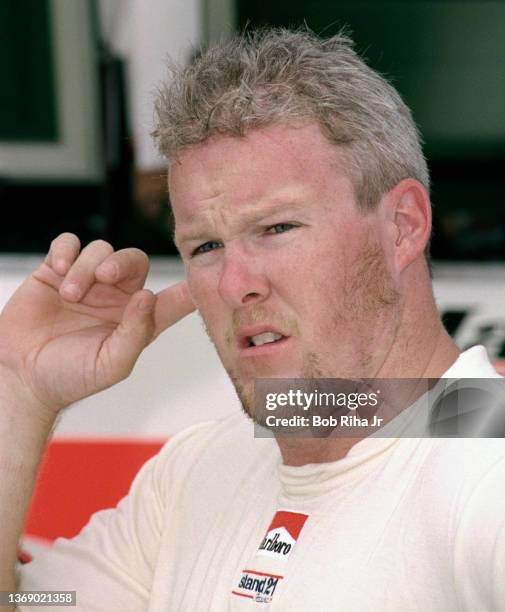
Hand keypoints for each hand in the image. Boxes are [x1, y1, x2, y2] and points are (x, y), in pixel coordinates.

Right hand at [0, 233, 194, 412]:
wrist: (21, 376)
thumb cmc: (71, 377)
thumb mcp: (112, 364)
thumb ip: (136, 332)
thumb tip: (149, 295)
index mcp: (139, 320)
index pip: (174, 299)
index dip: (191, 287)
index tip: (208, 273)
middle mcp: (117, 297)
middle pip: (134, 260)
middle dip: (121, 263)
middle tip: (104, 277)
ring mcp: (88, 282)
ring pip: (101, 249)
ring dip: (86, 267)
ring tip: (69, 294)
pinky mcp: (56, 272)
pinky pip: (69, 244)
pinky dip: (66, 251)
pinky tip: (58, 270)